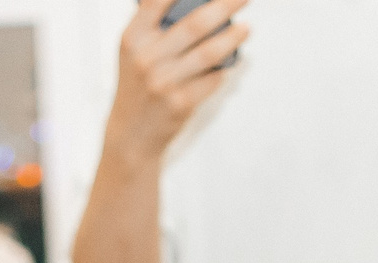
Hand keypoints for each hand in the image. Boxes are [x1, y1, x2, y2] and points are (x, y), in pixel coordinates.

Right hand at [105, 0, 251, 163]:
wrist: (131, 134)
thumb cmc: (137, 86)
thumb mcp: (132, 51)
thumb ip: (149, 23)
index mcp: (133, 38)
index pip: (158, 1)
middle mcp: (147, 57)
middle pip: (194, 24)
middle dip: (225, 6)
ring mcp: (164, 82)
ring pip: (209, 53)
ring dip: (233, 38)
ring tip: (246, 28)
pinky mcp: (180, 103)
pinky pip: (211, 80)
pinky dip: (222, 71)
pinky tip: (228, 65)